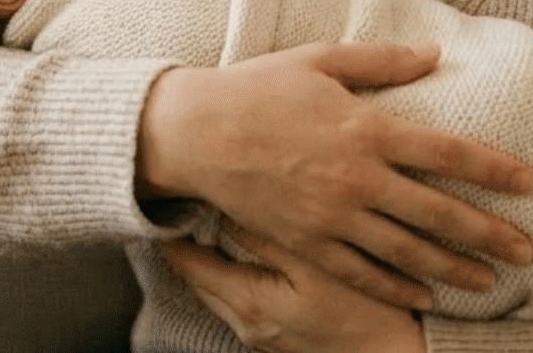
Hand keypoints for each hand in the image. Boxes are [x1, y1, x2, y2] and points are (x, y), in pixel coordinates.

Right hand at [137, 42, 532, 310]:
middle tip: (528, 252)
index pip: (447, 152)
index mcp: (366, 128)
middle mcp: (357, 178)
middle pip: (439, 213)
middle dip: (489, 234)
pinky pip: (362, 272)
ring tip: (489, 283)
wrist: (195, 133)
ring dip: (454, 270)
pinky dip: (396, 288)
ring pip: (407, 252)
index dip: (494, 169)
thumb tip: (435, 54)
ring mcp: (333, 216)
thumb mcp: (321, 60)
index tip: (529, 184)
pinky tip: (423, 296)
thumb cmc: (257, 88)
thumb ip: (382, 61)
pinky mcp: (307, 242)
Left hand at [161, 221, 424, 352]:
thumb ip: (271, 236)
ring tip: (208, 215)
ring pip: (218, 289)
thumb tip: (228, 206)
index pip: (187, 263)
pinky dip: (234, 273)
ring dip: (210, 256)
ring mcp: (262, 335)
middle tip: (181, 196)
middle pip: (196, 277)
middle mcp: (246, 324)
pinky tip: (248, 251)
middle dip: (185, 240)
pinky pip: (241, 299)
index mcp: (249, 303)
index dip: (170, 228)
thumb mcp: (321, 268)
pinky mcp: (280, 337)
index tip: (164, 194)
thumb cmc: (369, 316)